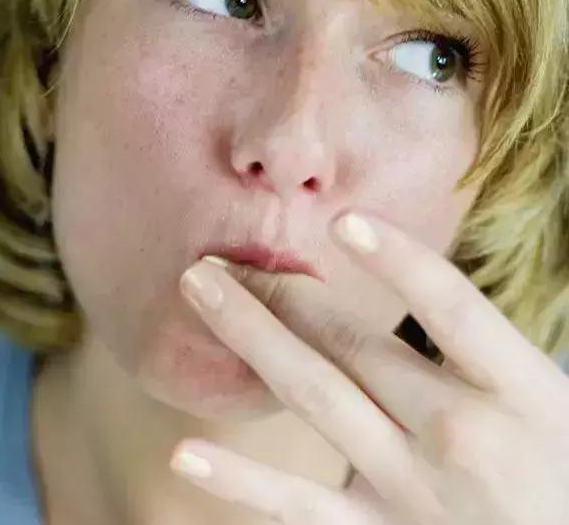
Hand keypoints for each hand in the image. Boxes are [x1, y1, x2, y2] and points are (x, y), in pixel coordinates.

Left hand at [173, 211, 568, 524]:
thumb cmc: (561, 474)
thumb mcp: (552, 404)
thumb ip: (486, 353)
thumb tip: (414, 284)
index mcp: (522, 394)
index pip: (454, 309)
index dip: (397, 261)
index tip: (341, 221)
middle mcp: (461, 435)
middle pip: (357, 344)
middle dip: (284, 291)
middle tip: (224, 255)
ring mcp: (414, 489)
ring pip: (316, 396)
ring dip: (250, 336)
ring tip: (200, 288)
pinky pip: (300, 506)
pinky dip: (241, 481)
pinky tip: (186, 454)